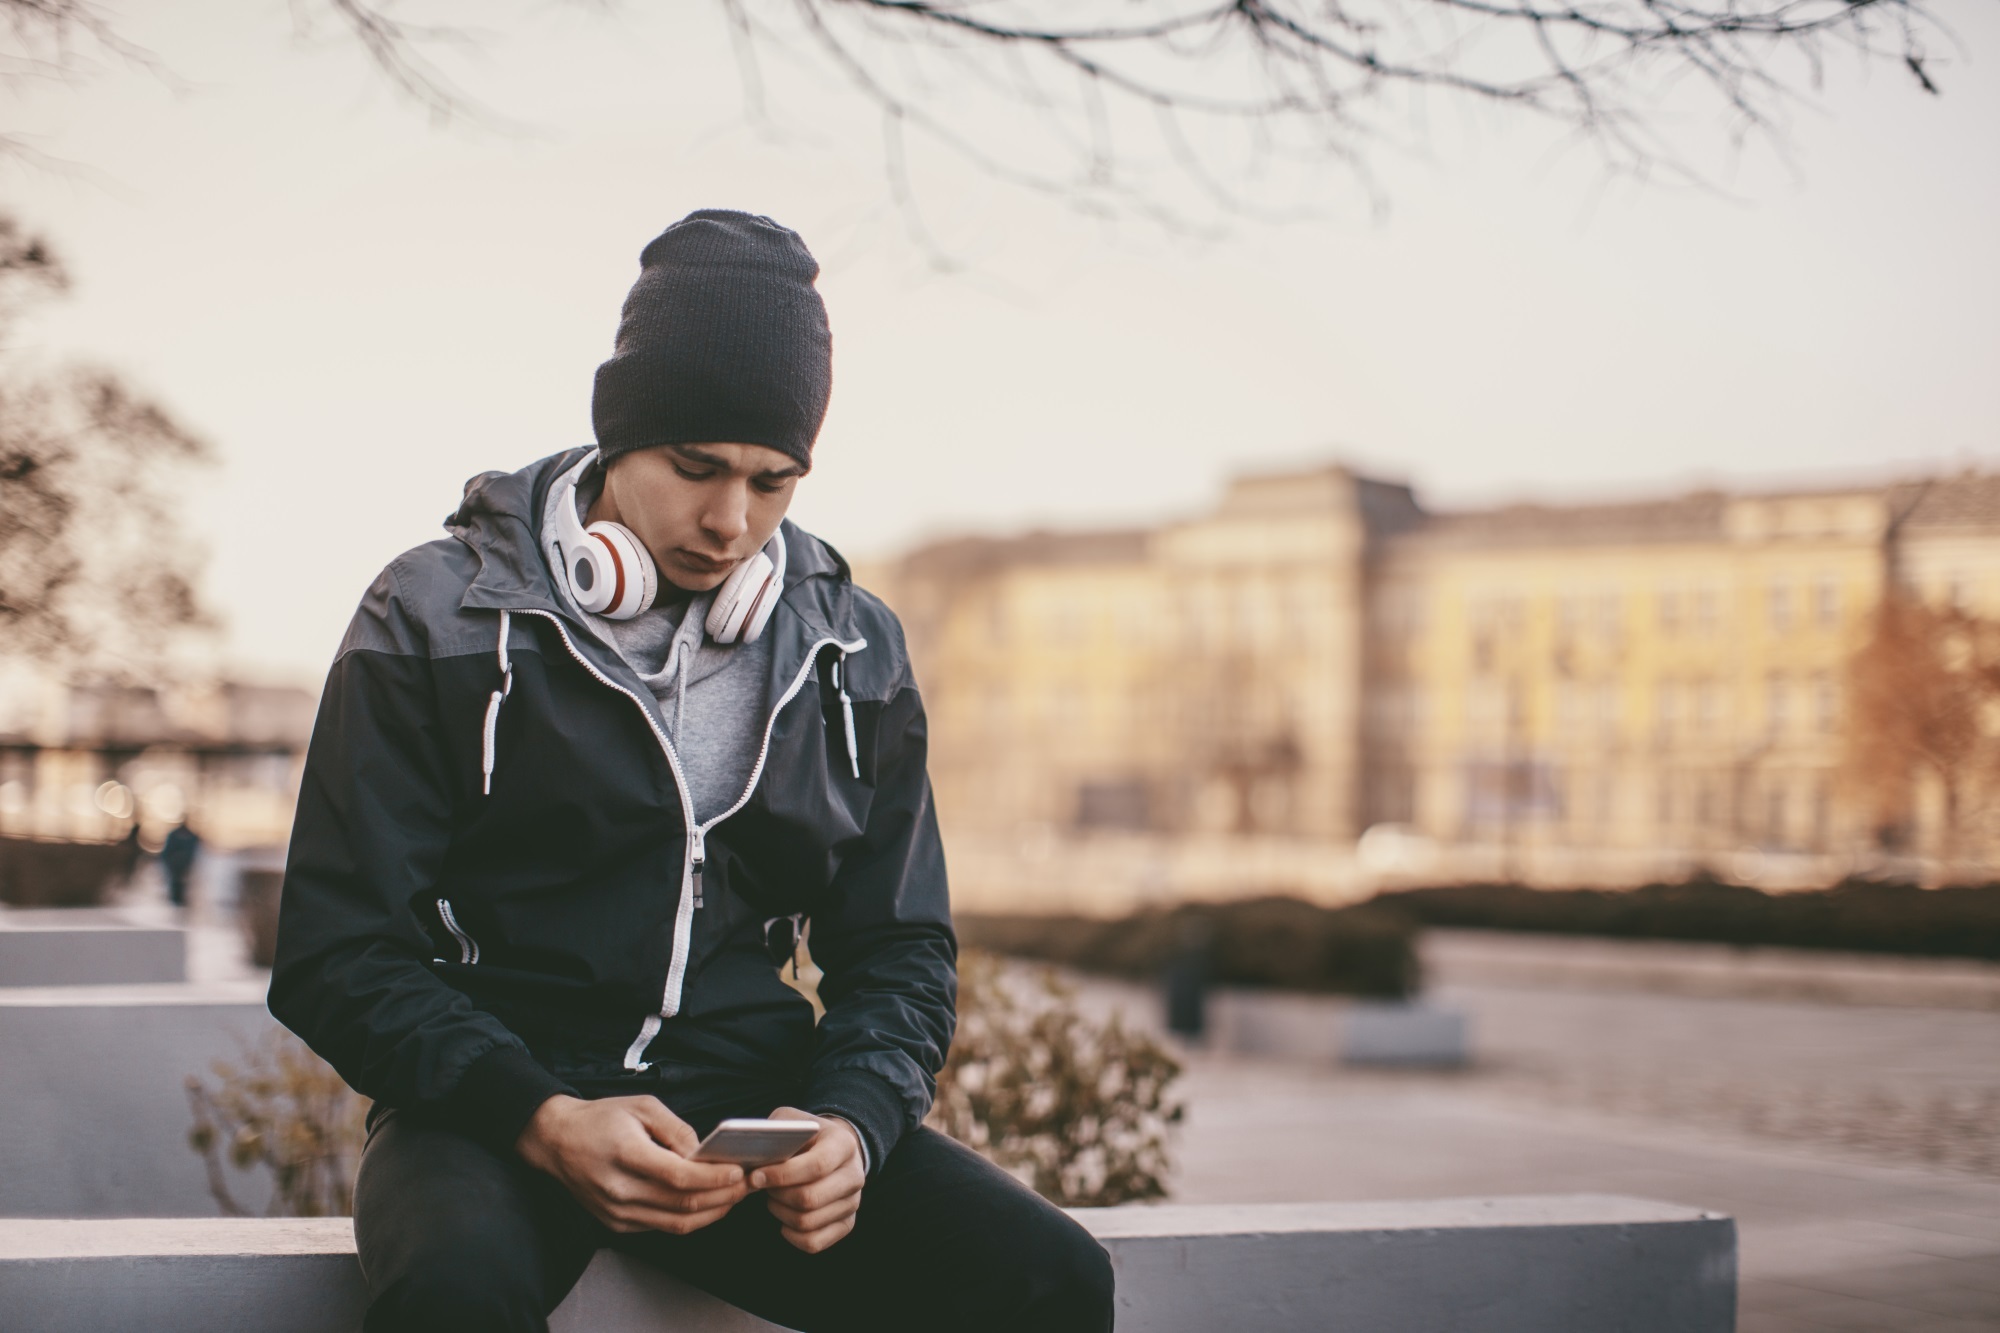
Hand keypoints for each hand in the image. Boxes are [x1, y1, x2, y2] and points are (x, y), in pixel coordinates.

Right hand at [516, 1094, 747, 1234]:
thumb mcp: (642, 1106)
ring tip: (733, 1197)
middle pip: (683, 1205)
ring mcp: (617, 1212)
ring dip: (712, 1213)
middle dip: (723, 1198)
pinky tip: (707, 1204)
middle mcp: (620, 1190)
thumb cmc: (602, 1118)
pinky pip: (661, 1227)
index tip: (739, 1172)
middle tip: (747, 1185)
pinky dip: (689, 1218)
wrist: (557, 1141)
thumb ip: (677, 1130)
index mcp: (626, 1155)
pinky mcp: (616, 1224)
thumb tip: (705, 1154)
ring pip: (676, 1224)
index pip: (680, 1177)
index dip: (715, 1179)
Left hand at [752, 1107, 865, 1253]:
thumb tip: (750, 1160)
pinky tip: (783, 1218)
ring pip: (807, 1222)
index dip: (782, 1175)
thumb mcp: (790, 1121)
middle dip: (777, 1194)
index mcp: (844, 1144)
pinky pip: (813, 1242)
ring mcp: (853, 1202)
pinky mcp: (846, 1224)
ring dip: (780, 1212)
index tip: (755, 1176)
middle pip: (810, 1198)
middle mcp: (855, 1175)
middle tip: (761, 1186)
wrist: (831, 1149)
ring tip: (772, 1197)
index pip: (817, 1166)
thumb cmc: (803, 1135)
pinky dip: (791, 1235)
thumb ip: (772, 1133)